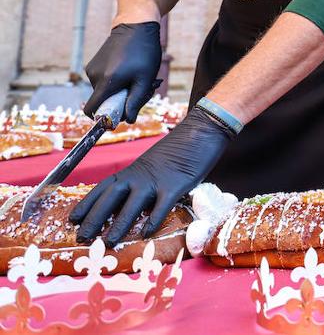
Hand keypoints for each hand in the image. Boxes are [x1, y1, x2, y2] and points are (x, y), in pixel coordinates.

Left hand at [70, 106, 234, 245]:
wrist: (201, 131)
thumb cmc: (178, 150)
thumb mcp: (152, 164)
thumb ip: (141, 180)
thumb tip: (130, 201)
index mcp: (132, 170)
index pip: (102, 188)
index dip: (86, 204)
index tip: (72, 219)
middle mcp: (139, 175)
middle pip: (111, 197)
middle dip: (94, 218)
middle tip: (82, 237)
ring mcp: (157, 180)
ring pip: (133, 204)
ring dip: (119, 224)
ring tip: (109, 242)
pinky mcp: (177, 185)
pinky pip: (162, 205)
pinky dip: (153, 220)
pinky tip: (145, 234)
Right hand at [82, 22, 162, 123]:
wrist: (136, 25)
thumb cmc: (144, 52)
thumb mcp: (145, 79)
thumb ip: (135, 101)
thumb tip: (127, 120)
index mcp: (105, 82)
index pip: (91, 110)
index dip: (103, 117)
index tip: (120, 114)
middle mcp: (94, 76)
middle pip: (103, 101)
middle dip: (121, 100)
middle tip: (142, 90)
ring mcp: (92, 69)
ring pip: (105, 91)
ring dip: (121, 89)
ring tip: (138, 76)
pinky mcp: (94, 64)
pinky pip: (104, 81)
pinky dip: (116, 81)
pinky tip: (130, 70)